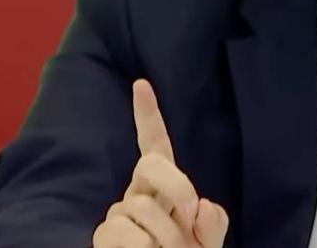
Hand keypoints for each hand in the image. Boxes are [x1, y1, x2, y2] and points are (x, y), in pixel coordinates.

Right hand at [92, 80, 228, 247]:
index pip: (155, 147)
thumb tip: (200, 205)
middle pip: (151, 163)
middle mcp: (137, 196)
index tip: (142, 84)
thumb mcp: (208, 245)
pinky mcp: (103, 237)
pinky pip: (125, 233)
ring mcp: (118, 216)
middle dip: (177, 186)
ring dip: (167, 238)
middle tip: (187, 220)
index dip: (148, 116)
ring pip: (144, 208)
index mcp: (163, 190)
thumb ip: (213, 224)